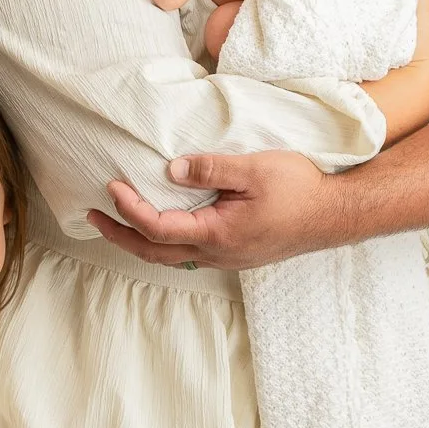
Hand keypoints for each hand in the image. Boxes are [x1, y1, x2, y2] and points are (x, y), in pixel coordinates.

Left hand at [87, 150, 347, 269]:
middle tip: (92, 218)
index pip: (157, 227)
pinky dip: (164, 241)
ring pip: (170, 257)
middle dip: (120, 235)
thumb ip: (210, 169)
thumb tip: (170, 171)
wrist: (335, 214)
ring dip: (140, 240)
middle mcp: (217, 254)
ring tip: (118, 223)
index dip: (128, 208)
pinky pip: (188, 253)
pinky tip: (163, 226)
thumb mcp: (254, 169)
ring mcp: (227, 258)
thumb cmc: (300, 189)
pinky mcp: (237, 254)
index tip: (111, 186)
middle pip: (154, 252)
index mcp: (217, 234)